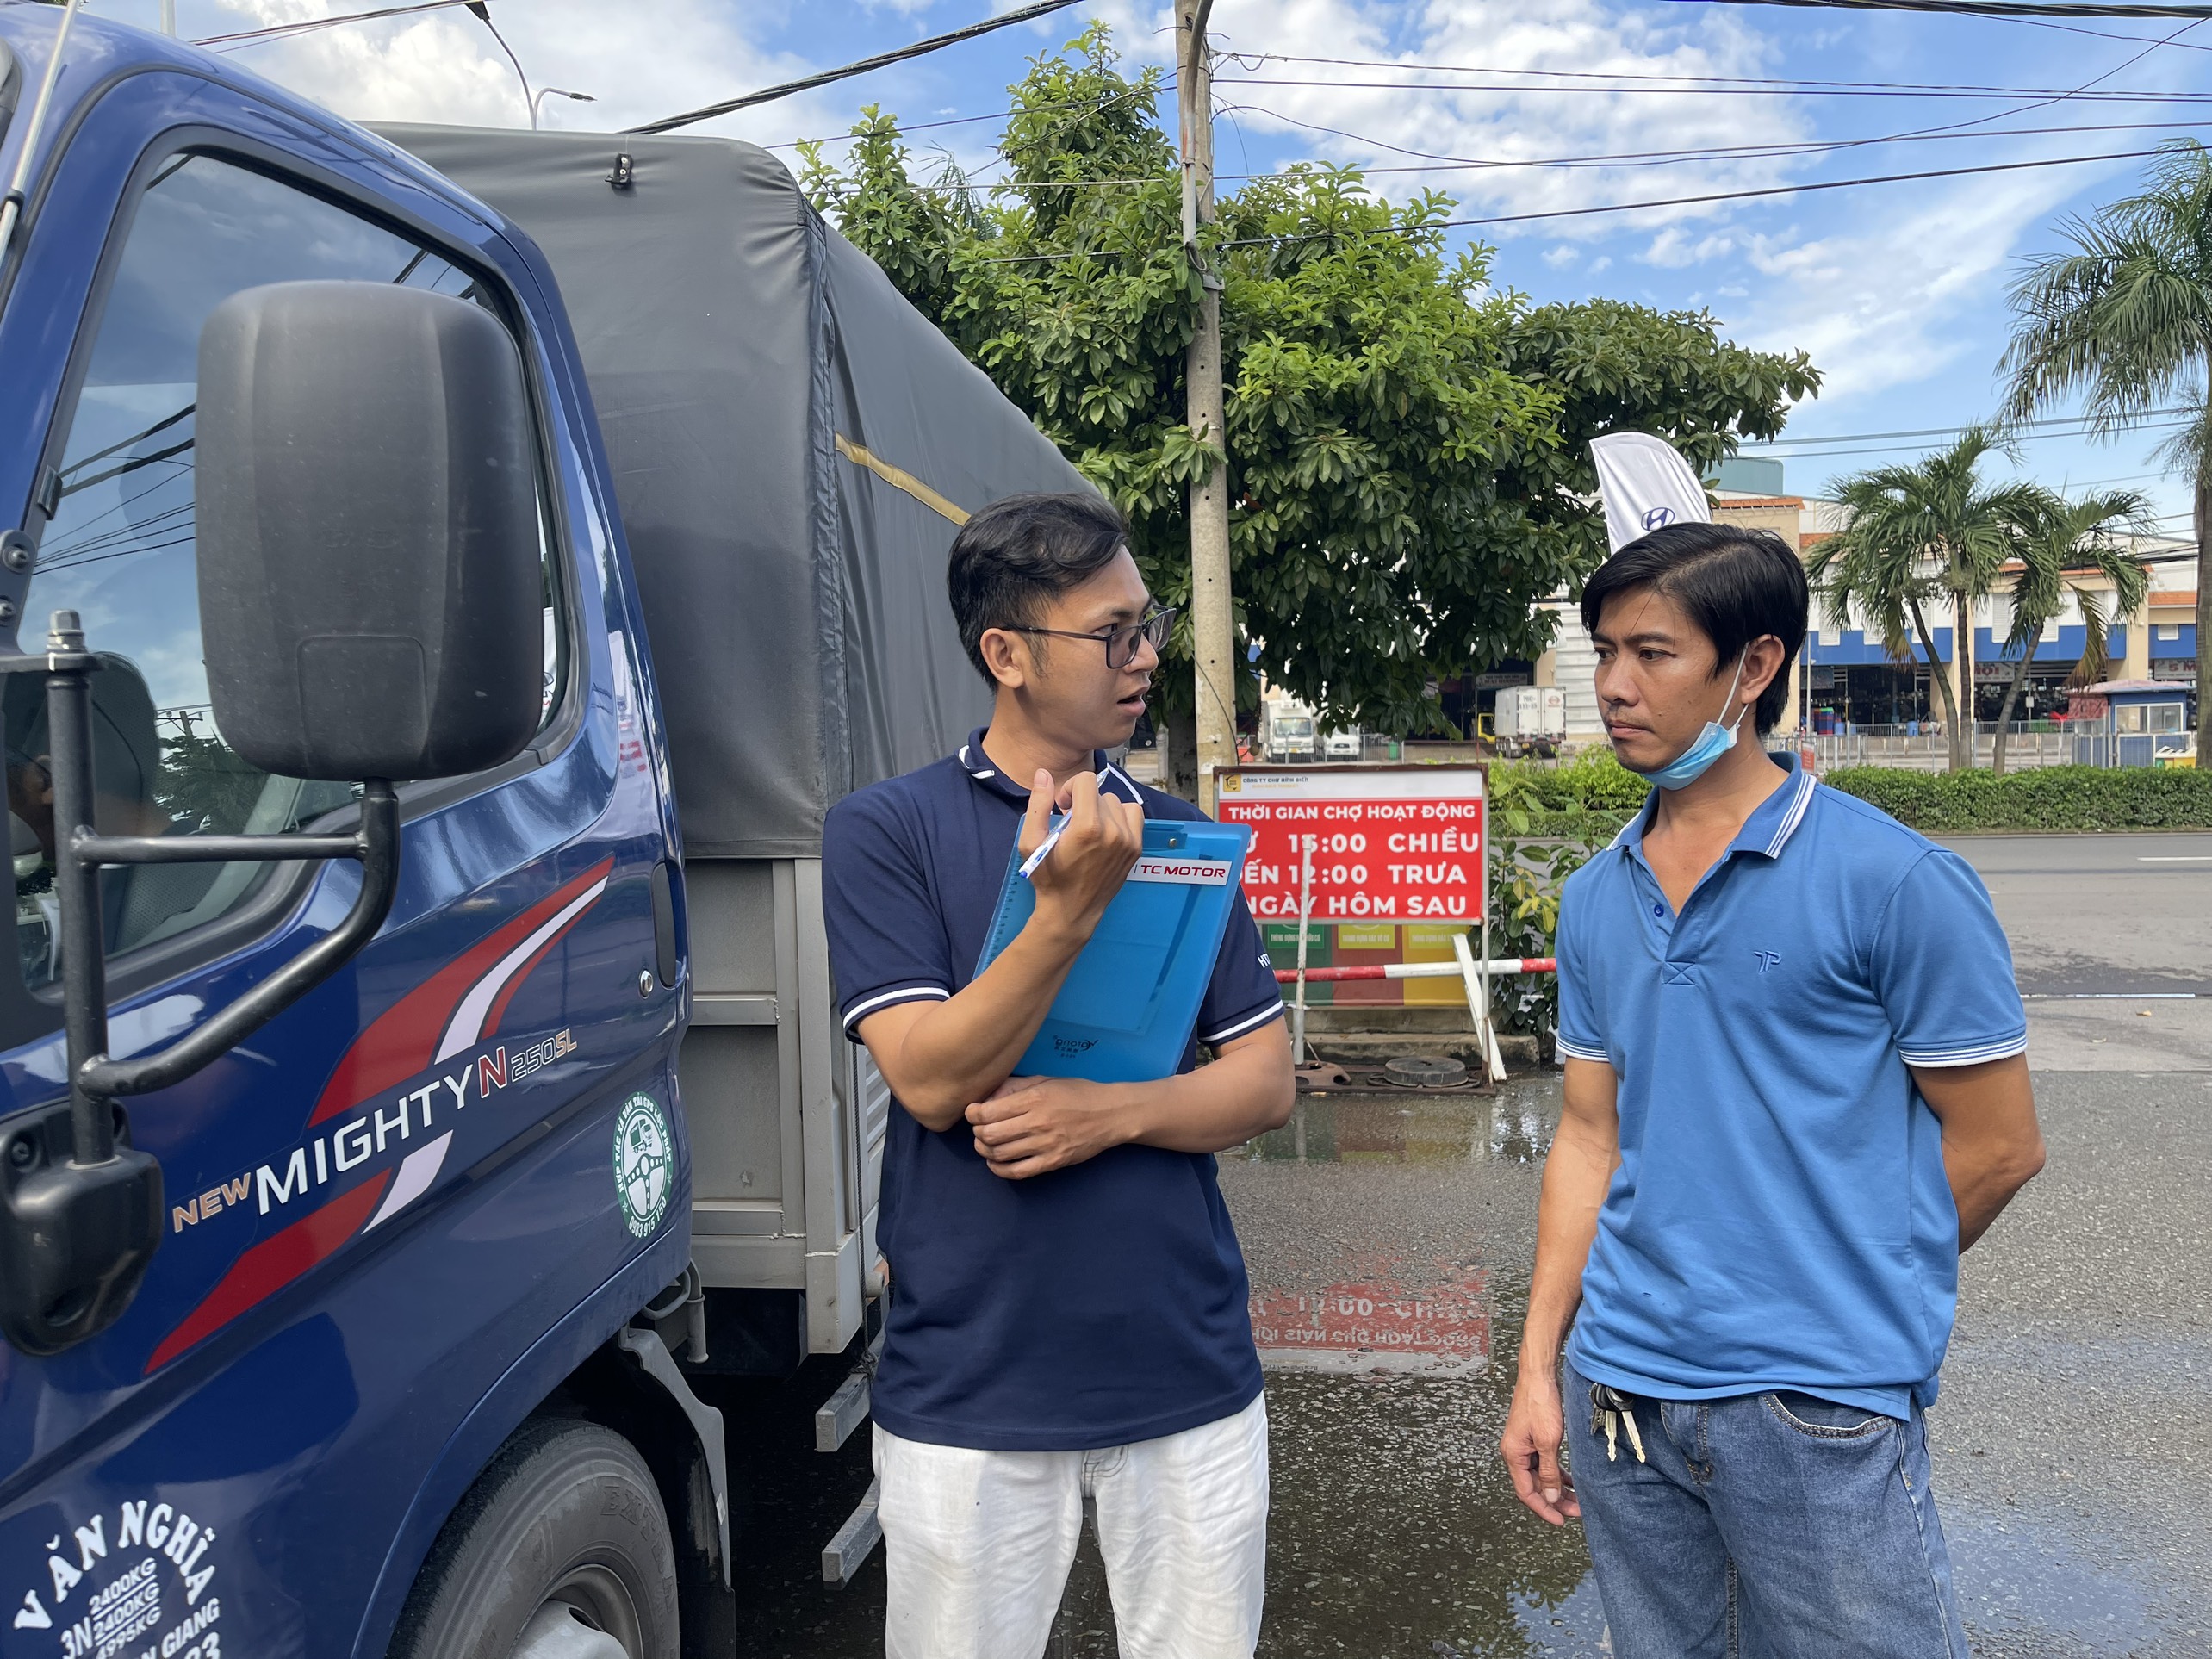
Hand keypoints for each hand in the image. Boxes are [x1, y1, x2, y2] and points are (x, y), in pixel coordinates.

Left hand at [966, 1074, 1132, 1178]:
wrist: (1111, 1114)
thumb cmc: (1077, 1093)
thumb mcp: (1046, 1080)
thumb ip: (1014, 1087)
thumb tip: (986, 1097)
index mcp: (1035, 1098)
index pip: (989, 1112)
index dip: (973, 1114)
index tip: (972, 1113)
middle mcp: (1038, 1122)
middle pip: (990, 1135)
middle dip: (977, 1133)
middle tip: (979, 1129)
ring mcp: (1046, 1145)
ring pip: (1000, 1154)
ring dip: (985, 1150)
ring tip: (985, 1144)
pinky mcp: (1053, 1162)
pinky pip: (1017, 1172)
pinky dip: (999, 1169)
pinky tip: (995, 1162)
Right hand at [1019, 769, 1142, 942]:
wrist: (1072, 910)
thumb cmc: (1048, 877)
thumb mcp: (1031, 842)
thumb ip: (1037, 805)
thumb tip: (1043, 774)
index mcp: (1087, 826)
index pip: (1086, 781)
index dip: (1070, 788)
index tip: (1062, 807)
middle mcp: (1113, 830)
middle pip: (1099, 793)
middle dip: (1083, 802)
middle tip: (1071, 824)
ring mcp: (1129, 840)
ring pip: (1116, 803)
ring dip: (1101, 810)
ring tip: (1089, 829)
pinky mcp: (1137, 848)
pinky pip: (1134, 814)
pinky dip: (1120, 817)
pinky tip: (1106, 831)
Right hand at [1501, 1370, 1578, 1524]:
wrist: (1538, 1377)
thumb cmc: (1539, 1404)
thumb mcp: (1548, 1441)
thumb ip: (1549, 1472)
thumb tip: (1551, 1497)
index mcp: (1513, 1455)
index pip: (1526, 1492)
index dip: (1543, 1509)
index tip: (1560, 1520)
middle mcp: (1515, 1453)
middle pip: (1535, 1486)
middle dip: (1555, 1501)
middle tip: (1576, 1512)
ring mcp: (1524, 1446)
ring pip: (1541, 1476)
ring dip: (1557, 1489)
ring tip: (1577, 1500)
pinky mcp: (1533, 1439)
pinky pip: (1544, 1464)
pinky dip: (1557, 1474)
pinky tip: (1570, 1482)